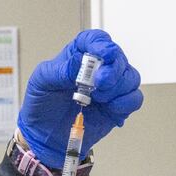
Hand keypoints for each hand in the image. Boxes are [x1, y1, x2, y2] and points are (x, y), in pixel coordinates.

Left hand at [18, 29, 142, 168]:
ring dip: (119, 86)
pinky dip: (126, 102)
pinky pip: (134, 99)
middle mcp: (96, 69)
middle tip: (100, 82)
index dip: (102, 44)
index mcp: (77, 56)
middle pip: (118, 57)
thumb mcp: (41, 82)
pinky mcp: (116, 106)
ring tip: (99, 98)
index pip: (95, 40)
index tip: (104, 54)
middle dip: (113, 69)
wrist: (44, 135)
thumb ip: (59, 70)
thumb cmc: (41, 104)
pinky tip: (111, 107)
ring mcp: (108, 88)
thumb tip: (78, 63)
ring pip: (130, 77)